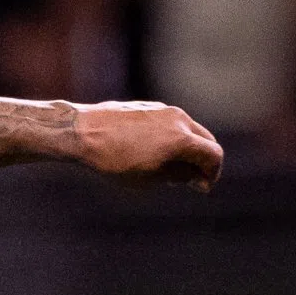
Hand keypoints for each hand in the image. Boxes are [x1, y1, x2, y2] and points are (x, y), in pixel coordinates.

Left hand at [77, 102, 220, 190]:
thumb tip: (198, 178)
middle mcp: (179, 120)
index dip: (212, 174)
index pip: (213, 155)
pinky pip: (172, 123)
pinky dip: (173, 138)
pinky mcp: (150, 107)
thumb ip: (180, 177)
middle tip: (191, 180)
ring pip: (189, 130)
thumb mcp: (149, 178)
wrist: (82, 132)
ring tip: (169, 168)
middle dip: (203, 161)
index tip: (202, 187)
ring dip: (188, 149)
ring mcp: (165, 110)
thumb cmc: (113, 160)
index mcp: (182, 139)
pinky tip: (155, 152)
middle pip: (205, 140)